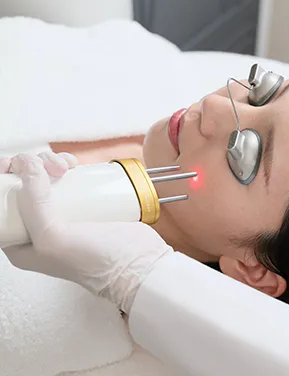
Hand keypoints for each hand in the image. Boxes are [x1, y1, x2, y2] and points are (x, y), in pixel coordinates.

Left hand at [2, 153, 172, 312]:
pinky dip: (66, 164)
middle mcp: (40, 226)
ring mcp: (64, 213)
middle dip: (29, 168)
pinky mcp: (85, 202)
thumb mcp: (54, 239)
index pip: (1, 204)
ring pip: (45, 177)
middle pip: (23, 184)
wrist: (138, 262)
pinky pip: (69, 177)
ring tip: (66, 167)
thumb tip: (27, 165)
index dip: (4, 180)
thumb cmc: (96, 263)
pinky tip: (73, 164)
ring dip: (49, 162)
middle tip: (49, 168)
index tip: (13, 164)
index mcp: (22, 241)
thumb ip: (34, 204)